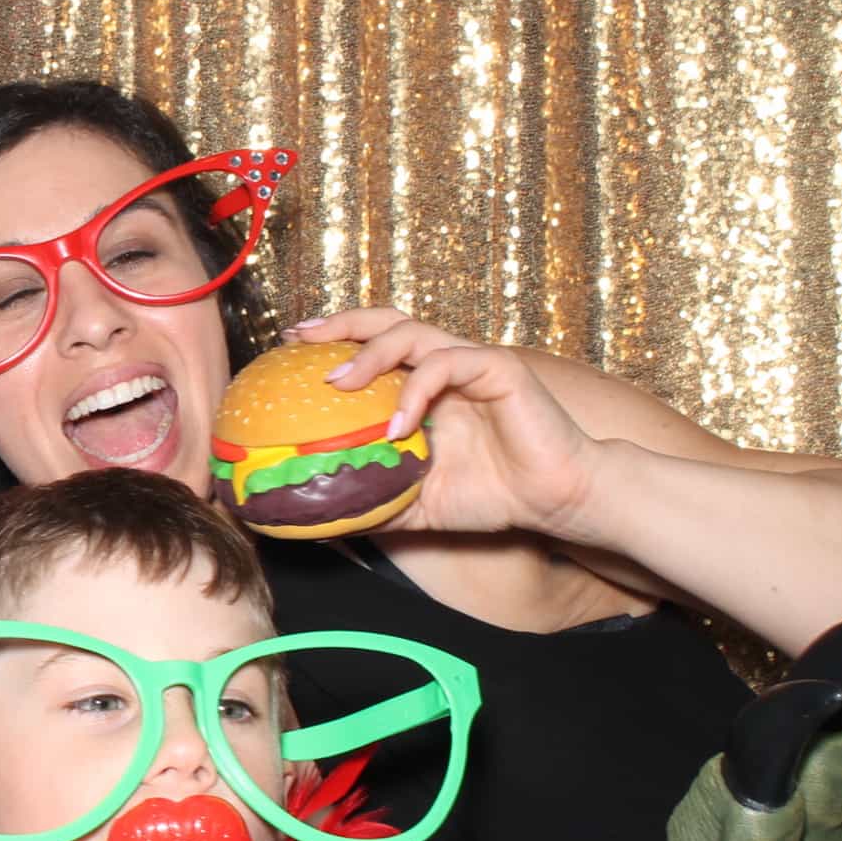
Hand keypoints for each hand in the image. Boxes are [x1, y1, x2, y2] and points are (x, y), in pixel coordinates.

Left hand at [284, 309, 604, 542]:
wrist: (555, 501)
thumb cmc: (490, 496)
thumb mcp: (412, 504)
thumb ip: (368, 503)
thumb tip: (310, 519)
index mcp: (421, 385)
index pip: (368, 345)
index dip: (330, 340)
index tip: (287, 346)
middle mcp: (442, 364)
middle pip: (384, 321)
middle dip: (339, 322)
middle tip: (299, 338)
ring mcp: (470, 362)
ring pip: (412, 332)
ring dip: (370, 354)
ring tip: (336, 382)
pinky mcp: (500, 369)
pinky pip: (448, 364)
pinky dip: (416, 391)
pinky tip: (397, 426)